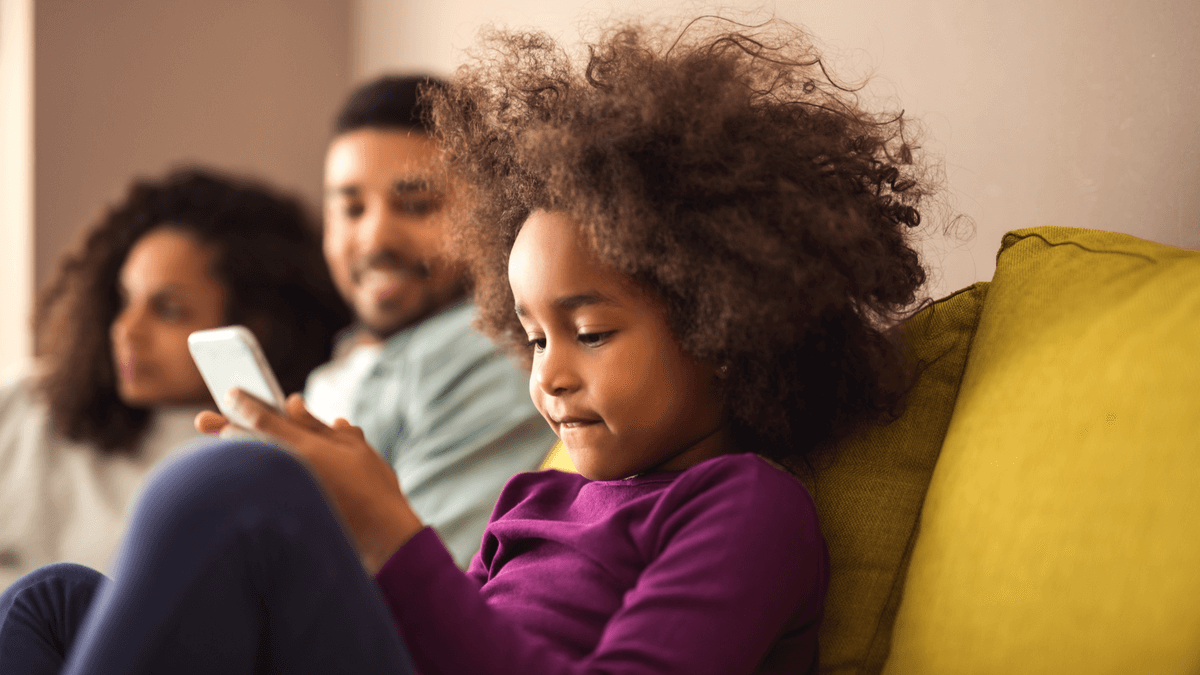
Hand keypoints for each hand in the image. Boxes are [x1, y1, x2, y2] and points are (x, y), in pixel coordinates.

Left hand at [195, 392, 423, 574]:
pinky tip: (245, 474)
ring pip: (250, 465)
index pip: (266, 419)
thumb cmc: (374, 489)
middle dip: (224, 429)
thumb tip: (294, 403)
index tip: (230, 393)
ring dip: (236, 452)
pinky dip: (248, 477)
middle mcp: (290, 469)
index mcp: (309, 448)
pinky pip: (258, 489)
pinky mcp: (283, 514)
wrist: (381, 537)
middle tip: (204, 420)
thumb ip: (322, 426)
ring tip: (223, 440)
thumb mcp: (356, 448)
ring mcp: (284, 493)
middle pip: (248, 443)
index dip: (246, 404)